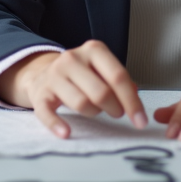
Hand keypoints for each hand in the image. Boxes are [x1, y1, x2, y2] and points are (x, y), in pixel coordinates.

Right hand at [0, 40, 146, 138]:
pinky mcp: (40, 94)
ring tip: (95, 111)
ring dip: (94, 113)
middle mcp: (73, 59)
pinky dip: (57, 124)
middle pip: (101, 92)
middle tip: (118, 113)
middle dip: (115, 108)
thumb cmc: (80, 74)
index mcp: (93, 50)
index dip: (132, 101)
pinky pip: (48, 113)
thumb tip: (134, 96)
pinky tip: (66, 132)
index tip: (140, 120)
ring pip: (81, 103)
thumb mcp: (101, 69)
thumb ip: (119, 81)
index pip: (118, 76)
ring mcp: (54, 75)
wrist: (43, 72)